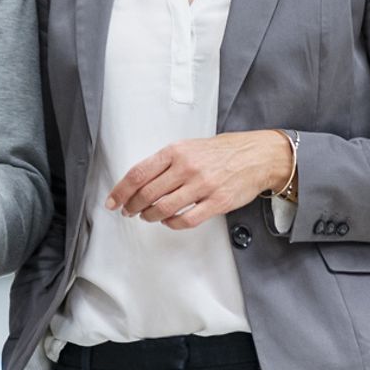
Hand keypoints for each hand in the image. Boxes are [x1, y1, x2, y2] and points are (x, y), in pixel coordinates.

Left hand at [106, 130, 291, 229]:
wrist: (257, 155)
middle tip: (128, 212)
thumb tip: (140, 181)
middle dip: (132, 206)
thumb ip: (166, 161)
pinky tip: (169, 221)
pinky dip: (172, 223)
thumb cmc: (222, 151)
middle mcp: (187, 167)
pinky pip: (187, 220)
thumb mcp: (189, 146)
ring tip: (148, 216)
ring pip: (163, 209)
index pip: (138, 174)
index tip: (112, 201)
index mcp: (176, 151)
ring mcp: (202, 186)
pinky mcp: (217, 202)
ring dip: (150, 216)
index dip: (121, 191)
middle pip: (147, 194)